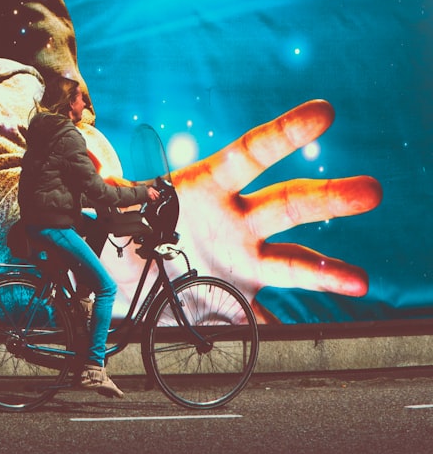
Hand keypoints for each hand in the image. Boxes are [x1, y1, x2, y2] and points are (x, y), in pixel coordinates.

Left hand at [98, 100, 382, 320]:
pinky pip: (262, 319)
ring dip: (327, 271)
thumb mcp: (99, 202)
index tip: (323, 113)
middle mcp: (232, 220)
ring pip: (291, 262)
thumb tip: (83, 154)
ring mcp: (238, 261)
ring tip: (359, 281)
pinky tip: (308, 341)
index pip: (250, 154)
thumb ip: (98, 182)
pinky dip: (279, 333)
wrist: (110, 272)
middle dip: (329, 198)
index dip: (283, 133)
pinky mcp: (232, 299)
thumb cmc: (110, 225)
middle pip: (288, 203)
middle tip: (371, 191)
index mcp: (204, 188)